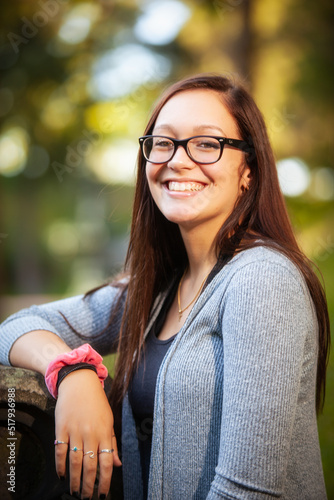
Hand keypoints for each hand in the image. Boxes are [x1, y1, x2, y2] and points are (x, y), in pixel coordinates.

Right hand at [54, 369, 121, 498]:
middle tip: (87, 498)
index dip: (105, 481)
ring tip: (74, 492)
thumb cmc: (96, 402)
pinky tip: (61, 476)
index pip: (107, 463)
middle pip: (90, 466)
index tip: (103, 494)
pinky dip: (60, 466)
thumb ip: (112, 443)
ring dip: (74, 480)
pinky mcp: (61, 428)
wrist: (79, 382)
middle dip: (89, 486)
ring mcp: (75, 431)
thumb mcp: (109, 420)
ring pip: (74, 462)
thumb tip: (117, 464)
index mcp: (105, 432)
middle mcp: (91, 433)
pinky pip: (60, 451)